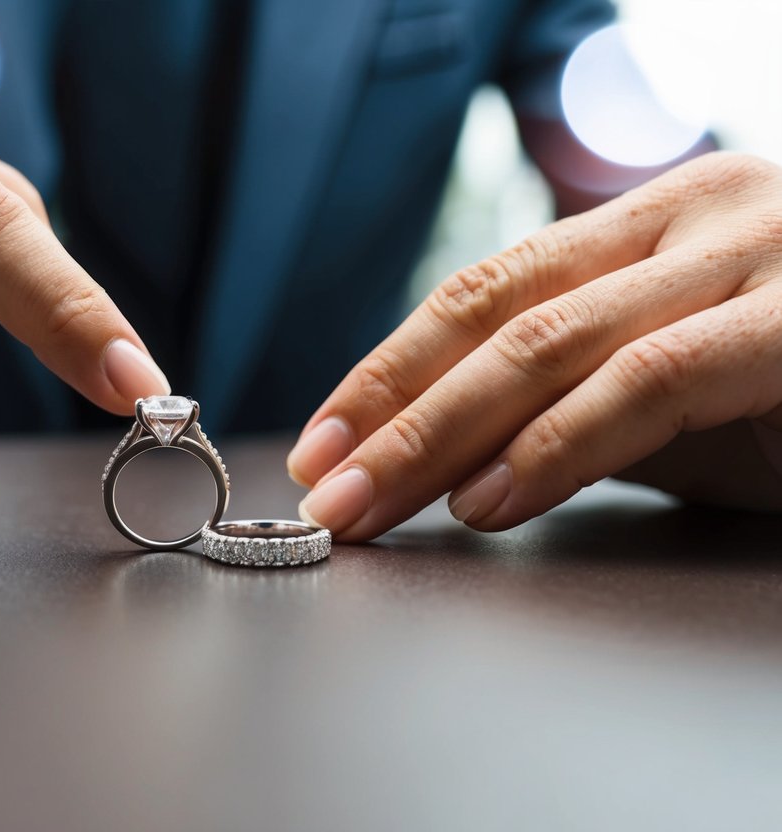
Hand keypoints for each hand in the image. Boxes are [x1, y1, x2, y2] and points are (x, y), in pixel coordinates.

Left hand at [287, 152, 781, 539]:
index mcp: (649, 220)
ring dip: (440, 437)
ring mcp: (750, 258)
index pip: (481, 289)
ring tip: (373, 506)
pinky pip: (648, 384)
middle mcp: (690, 217)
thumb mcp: (688, 375)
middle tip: (323, 488)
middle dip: (390, 410)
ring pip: (548, 343)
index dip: (387, 367)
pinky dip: (555, 449)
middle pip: (492, 313)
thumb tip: (463, 452)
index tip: (321, 441)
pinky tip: (489, 501)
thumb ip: (587, 392)